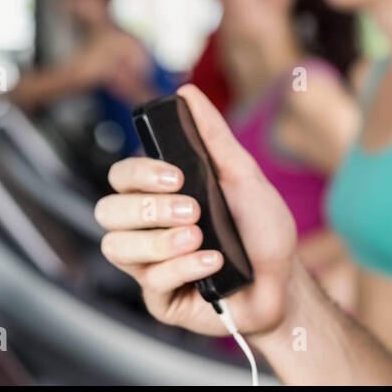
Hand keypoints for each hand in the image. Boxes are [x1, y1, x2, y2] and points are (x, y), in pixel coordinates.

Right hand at [95, 84, 297, 337]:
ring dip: (160, 240)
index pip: (121, 177)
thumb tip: (187, 93)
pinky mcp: (161, 299)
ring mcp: (149, 265)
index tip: (176, 176)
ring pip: (116, 248)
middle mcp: (147, 228)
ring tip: (200, 237)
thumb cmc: (261, 228)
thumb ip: (213, 136)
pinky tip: (214, 263)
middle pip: (107, 211)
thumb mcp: (243, 175)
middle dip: (148, 208)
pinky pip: (151, 283)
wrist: (284, 279)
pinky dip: (184, 267)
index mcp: (161, 196)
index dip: (139, 173)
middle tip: (192, 210)